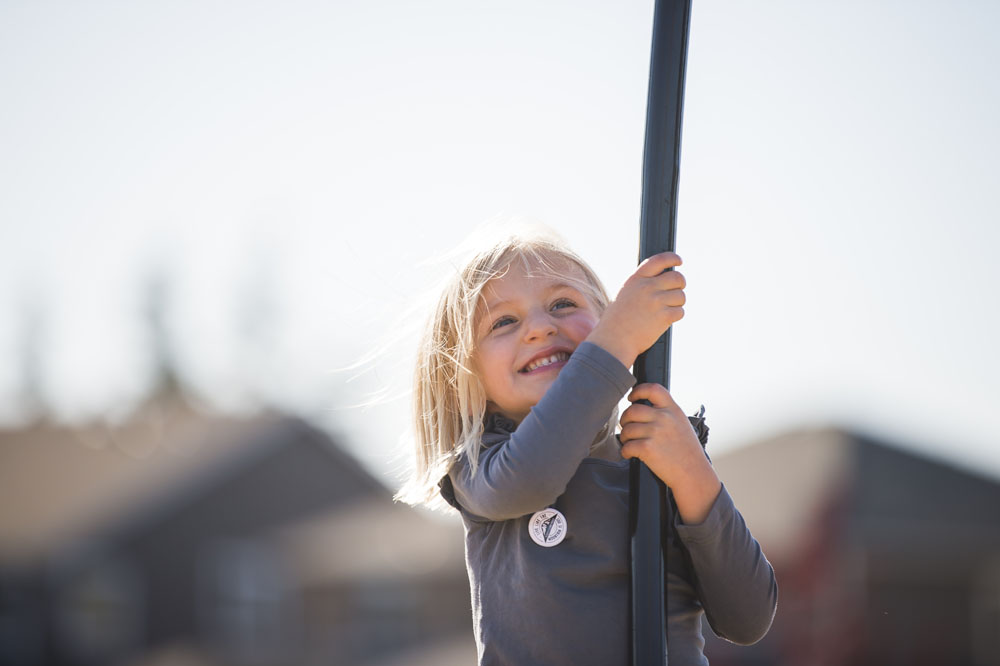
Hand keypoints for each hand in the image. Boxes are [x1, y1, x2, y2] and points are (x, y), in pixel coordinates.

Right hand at [584, 252, 684, 368]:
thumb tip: (662, 280)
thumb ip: (641, 284)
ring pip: (681, 296)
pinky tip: (666, 319)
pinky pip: (680, 311)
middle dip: (680, 284)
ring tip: (667, 309)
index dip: (672, 258)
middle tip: (676, 290)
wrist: (614, 339)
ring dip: (678, 303)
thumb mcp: (625, 294)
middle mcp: (647, 287)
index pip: (659, 260)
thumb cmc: (617, 319)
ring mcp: (656, 302)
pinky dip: (676, 315)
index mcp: (636, 279)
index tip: (679, 261)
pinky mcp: (664, 317)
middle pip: (677, 278)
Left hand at [619, 383, 720, 523]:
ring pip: (627, 429)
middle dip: (625, 419)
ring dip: (624, 437)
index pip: (653, 389)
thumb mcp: (682, 424)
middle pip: (632, 410)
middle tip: (626, 427)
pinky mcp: (647, 448)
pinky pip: (626, 446)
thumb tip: (645, 408)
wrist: (693, 473)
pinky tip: (629, 454)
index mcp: (673, 410)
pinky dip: (625, 451)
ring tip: (629, 443)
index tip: (632, 398)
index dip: (638, 391)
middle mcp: (664, 418)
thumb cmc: (687, 451)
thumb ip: (666, 413)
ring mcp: (655, 432)